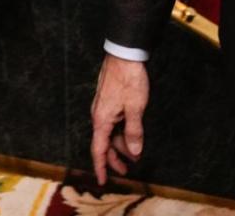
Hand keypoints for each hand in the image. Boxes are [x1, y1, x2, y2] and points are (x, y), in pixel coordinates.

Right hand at [90, 54, 150, 183]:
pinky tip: (131, 134)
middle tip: (127, 170)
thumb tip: (134, 151)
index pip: (98, 151)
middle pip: (104, 144)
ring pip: (110, 133)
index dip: (101, 167)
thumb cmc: (128, 79)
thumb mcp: (136, 107)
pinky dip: (122, 132)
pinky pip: (113, 123)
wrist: (124, 54)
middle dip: (115, 158)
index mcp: (102, 120)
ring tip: (135, 154)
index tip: (102, 181)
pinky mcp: (109, 101)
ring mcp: (104, 108)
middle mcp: (99, 116)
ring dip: (121, 144)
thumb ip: (134, 131)